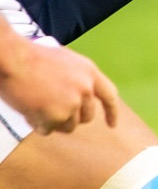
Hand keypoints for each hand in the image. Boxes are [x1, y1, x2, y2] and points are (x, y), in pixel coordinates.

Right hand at [0, 37, 118, 134]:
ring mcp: (72, 103)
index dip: (111, 112)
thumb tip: (78, 100)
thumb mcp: (66, 62)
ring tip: (38, 106)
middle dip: (72, 118)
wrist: (14, 60)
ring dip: (54, 122)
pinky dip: (38, 124)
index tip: (112, 125)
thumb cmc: (33, 58)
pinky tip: (29, 110)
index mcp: (90, 73)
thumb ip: (77, 80)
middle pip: (87, 117)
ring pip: (68, 126)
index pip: (109, 96)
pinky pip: (48, 130)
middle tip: (53, 112)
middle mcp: (86, 89)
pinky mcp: (56, 116)